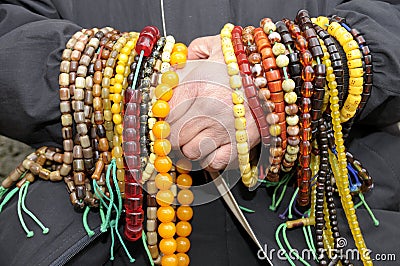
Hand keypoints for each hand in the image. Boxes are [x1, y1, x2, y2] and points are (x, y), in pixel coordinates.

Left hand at [167, 35, 259, 171]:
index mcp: (196, 88)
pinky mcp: (240, 146)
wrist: (279, 74)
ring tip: (198, 134)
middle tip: (178, 127)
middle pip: (172, 139)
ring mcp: (224, 132)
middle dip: (172, 135)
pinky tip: (212, 145)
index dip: (159, 121)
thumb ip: (186, 56)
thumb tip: (173, 69)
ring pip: (190, 153)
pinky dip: (209, 157)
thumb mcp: (213, 47)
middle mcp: (207, 113)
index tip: (163, 120)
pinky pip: (213, 163)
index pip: (162, 119)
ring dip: (190, 145)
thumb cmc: (245, 62)